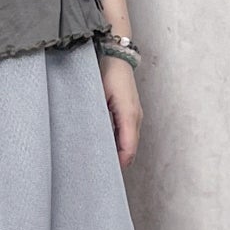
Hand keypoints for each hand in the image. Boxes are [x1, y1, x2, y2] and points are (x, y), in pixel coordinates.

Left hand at [98, 52, 142, 168]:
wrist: (116, 56)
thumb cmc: (107, 73)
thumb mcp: (99, 96)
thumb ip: (98, 117)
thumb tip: (93, 139)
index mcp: (129, 115)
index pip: (128, 149)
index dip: (119, 164)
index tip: (105, 173)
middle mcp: (136, 117)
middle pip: (130, 149)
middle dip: (118, 161)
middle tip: (99, 171)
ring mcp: (136, 115)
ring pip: (129, 142)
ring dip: (118, 153)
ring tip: (101, 161)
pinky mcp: (132, 113)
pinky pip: (128, 134)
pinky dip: (119, 143)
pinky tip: (106, 145)